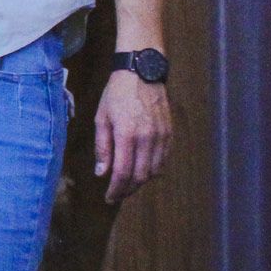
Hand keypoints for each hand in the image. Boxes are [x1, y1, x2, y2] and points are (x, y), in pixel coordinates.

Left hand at [92, 72, 171, 202]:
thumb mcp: (102, 118)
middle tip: (117, 194)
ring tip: (128, 184)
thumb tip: (102, 173)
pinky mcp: (169, 132)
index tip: (109, 198)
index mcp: (127, 134)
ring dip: (141, 181)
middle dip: (128, 189)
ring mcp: (161, 136)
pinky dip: (153, 170)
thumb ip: (102, 147)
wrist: (141, 72)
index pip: (123, 172)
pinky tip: (143, 170)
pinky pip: (164, 159)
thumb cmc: (116, 94)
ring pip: (154, 171)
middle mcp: (147, 138)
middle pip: (140, 176)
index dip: (116, 189)